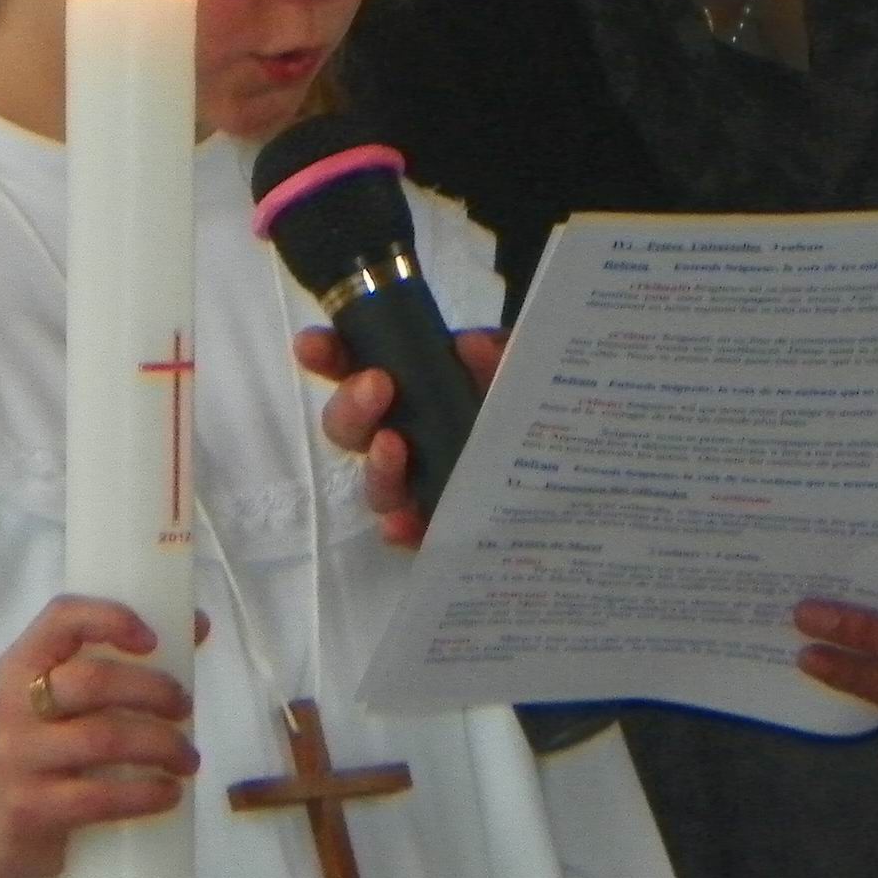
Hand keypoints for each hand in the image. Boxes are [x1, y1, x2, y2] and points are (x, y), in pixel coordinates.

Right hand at [0, 595, 206, 877]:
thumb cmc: (39, 750)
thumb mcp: (59, 702)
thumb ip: (116, 664)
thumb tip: (196, 626)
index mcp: (22, 665)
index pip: (61, 618)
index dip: (112, 618)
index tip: (154, 640)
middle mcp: (13, 705)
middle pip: (94, 681)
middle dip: (154, 691)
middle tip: (186, 708)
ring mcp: (19, 758)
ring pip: (103, 739)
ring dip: (161, 745)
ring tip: (187, 758)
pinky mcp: (31, 809)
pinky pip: (98, 798)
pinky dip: (144, 794)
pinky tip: (169, 794)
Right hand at [295, 325, 504, 547]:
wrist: (565, 450)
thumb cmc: (526, 396)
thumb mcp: (517, 362)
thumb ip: (496, 352)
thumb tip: (469, 347)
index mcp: (408, 383)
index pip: (351, 367)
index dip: (326, 355)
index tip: (312, 345)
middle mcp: (399, 432)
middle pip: (349, 428)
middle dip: (351, 406)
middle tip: (377, 385)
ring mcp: (415, 482)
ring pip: (375, 483)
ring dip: (376, 466)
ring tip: (393, 447)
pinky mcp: (437, 524)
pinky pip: (410, 532)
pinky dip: (402, 529)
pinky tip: (402, 525)